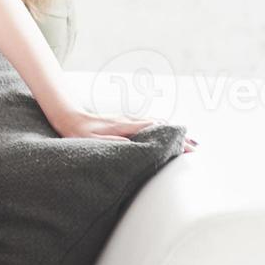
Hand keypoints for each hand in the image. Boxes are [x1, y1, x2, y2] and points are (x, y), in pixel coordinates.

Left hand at [51, 106, 199, 152]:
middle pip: (161, 126)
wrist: (67, 116)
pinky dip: (163, 129)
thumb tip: (131, 145)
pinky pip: (150, 125)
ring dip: (173, 132)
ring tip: (189, 142)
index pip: (156, 130)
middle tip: (196, 148)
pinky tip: (167, 134)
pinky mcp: (124, 122)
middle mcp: (130, 120)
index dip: (173, 139)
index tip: (189, 148)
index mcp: (126, 125)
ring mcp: (128, 120)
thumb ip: (111, 142)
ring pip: (157, 124)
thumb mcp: (92, 141)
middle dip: (179, 136)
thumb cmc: (78, 132)